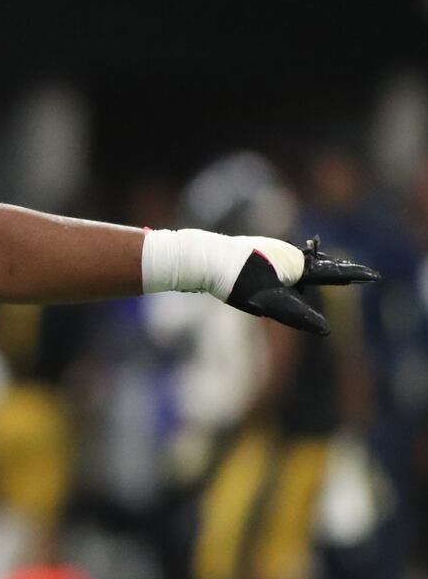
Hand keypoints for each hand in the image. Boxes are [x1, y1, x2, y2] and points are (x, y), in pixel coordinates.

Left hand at [224, 237, 378, 334]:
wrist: (204, 259)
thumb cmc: (236, 281)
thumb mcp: (269, 304)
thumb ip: (298, 316)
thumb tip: (325, 329)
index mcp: (295, 265)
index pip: (332, 273)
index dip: (353, 276)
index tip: (374, 276)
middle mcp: (288, 253)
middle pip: (318, 267)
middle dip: (336, 272)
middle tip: (357, 275)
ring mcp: (272, 249)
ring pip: (300, 263)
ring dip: (312, 270)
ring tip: (326, 273)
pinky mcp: (258, 250)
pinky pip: (284, 260)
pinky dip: (293, 268)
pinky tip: (288, 273)